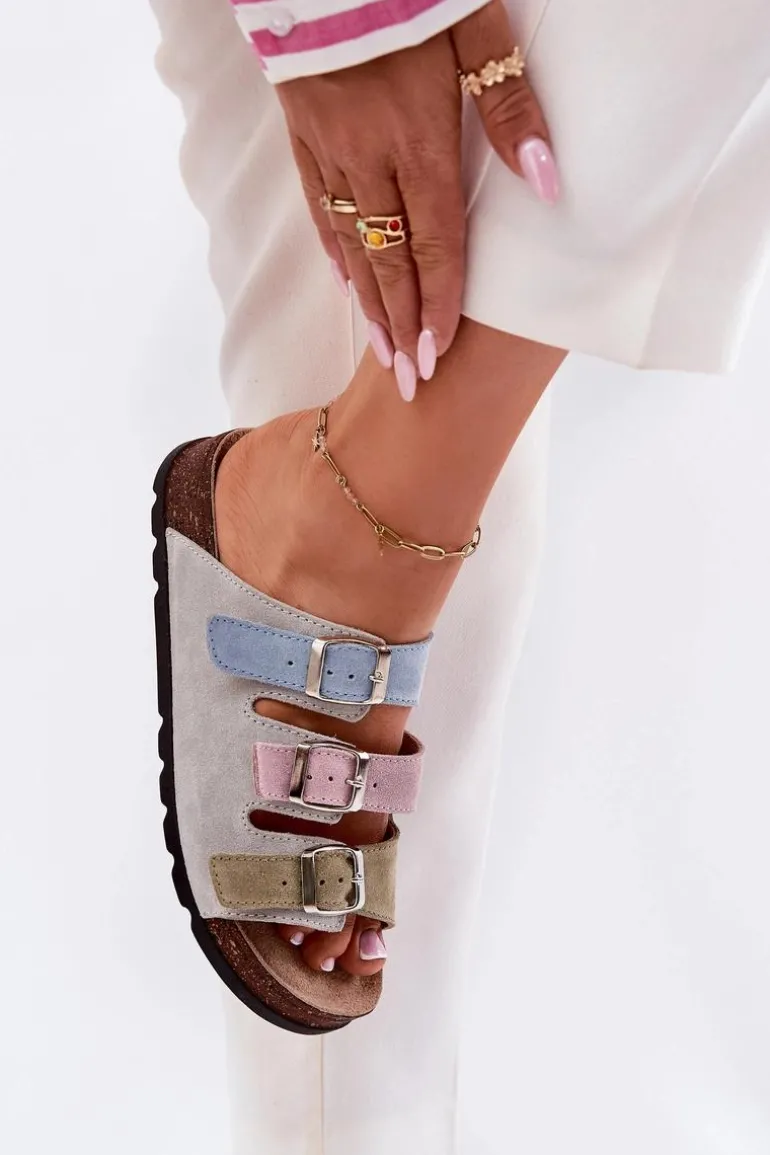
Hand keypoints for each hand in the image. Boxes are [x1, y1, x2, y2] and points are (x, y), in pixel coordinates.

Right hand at [277, 0, 555, 398]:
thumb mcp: (475, 30)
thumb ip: (509, 108)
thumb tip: (546, 183)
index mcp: (418, 139)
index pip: (434, 242)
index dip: (439, 303)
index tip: (440, 354)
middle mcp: (369, 158)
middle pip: (389, 259)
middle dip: (402, 326)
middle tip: (408, 380)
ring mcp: (330, 151)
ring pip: (351, 244)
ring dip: (369, 304)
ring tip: (381, 351)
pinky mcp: (303, 135)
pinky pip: (317, 208)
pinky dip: (335, 251)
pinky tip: (347, 284)